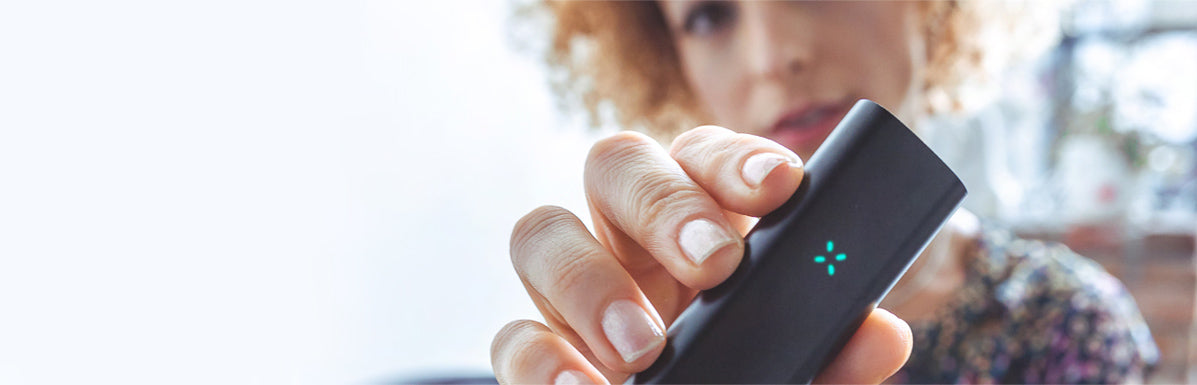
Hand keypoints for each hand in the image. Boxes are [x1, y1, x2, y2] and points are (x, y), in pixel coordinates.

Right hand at [491, 126, 911, 383]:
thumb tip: (881, 332)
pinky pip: (512, 336)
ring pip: (541, 230)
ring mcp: (571, 291)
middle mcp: (626, 238)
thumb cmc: (746, 384)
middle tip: (717, 265)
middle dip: (663, 203)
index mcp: (695, 223)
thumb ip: (834, 354)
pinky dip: (544, 361)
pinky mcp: (534, 349)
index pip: (701, 155)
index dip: (735, 160)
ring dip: (592, 282)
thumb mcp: (801, 374)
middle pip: (615, 165)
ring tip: (646, 349)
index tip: (781, 188)